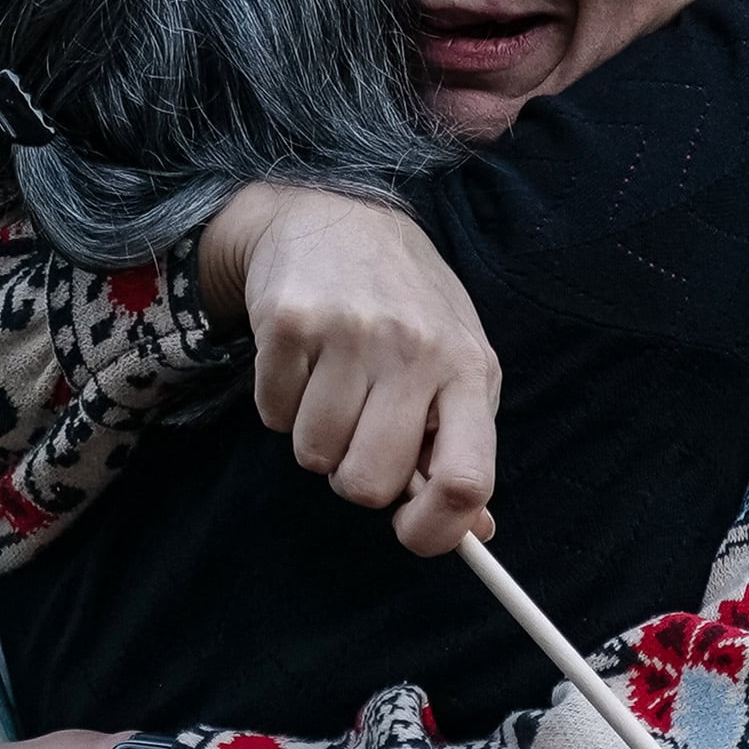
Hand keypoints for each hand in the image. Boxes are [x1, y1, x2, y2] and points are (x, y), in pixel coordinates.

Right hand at [198, 186, 499, 556]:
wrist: (337, 217)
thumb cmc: (406, 308)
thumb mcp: (455, 366)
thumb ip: (464, 446)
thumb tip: (475, 530)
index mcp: (468, 371)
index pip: (465, 480)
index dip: (435, 531)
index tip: (410, 531)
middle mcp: (415, 350)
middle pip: (369, 484)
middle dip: (355, 476)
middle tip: (361, 432)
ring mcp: (351, 334)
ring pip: (314, 457)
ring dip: (316, 438)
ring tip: (334, 386)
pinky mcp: (290, 322)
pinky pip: (273, 418)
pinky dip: (281, 405)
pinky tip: (304, 362)